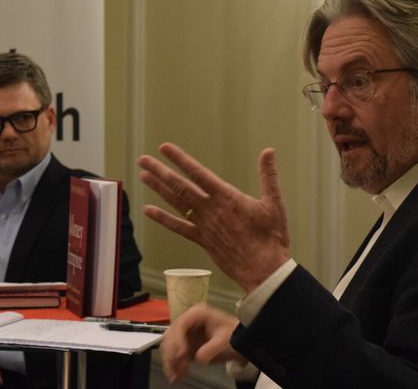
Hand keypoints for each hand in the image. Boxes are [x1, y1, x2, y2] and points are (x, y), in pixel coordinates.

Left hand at [138, 143, 289, 291]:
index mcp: (228, 198)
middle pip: (181, 187)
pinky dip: (163, 219)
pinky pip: (179, 227)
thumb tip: (268, 151)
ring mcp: (204, 226)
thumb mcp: (274, 203)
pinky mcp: (203, 240)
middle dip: (161, 171)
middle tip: (143, 160)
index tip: (165, 148)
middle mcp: (211, 210)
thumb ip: (268, 176)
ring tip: (143, 176)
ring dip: (159, 189)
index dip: (181, 159)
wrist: (263, 270)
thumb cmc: (271, 237)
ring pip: (177, 203)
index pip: (199, 173)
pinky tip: (148, 211)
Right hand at [162, 304, 245, 383]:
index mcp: (197, 314)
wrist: (239, 341)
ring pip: (169, 346)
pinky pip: (173, 354)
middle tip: (179, 368)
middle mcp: (187, 321)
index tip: (181, 354)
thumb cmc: (233, 336)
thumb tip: (198, 359)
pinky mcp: (184, 345)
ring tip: (176, 375)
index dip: (178, 339)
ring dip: (170, 361)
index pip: (181, 324)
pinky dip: (172, 365)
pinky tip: (176, 375)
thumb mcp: (224, 341)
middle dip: (172, 353)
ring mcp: (184, 333)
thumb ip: (210, 349)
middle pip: (171, 336)